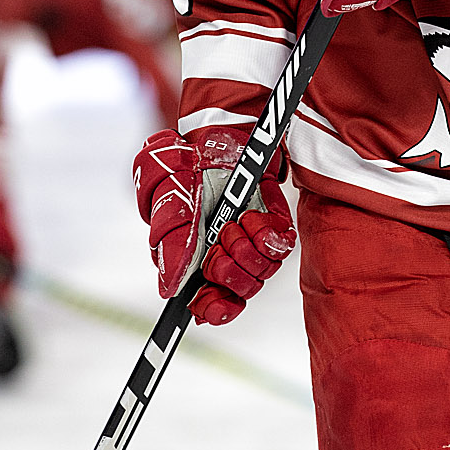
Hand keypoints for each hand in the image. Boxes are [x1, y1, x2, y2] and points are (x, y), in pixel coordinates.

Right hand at [132, 128, 295, 325]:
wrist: (214, 139)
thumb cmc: (185, 172)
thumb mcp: (168, 206)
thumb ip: (170, 247)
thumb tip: (169, 289)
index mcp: (198, 261)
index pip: (212, 303)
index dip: (214, 310)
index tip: (209, 305)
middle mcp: (228, 256)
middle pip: (241, 290)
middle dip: (229, 269)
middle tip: (219, 240)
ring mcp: (253, 242)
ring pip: (262, 272)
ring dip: (246, 248)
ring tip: (234, 222)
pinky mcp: (274, 225)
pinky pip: (282, 247)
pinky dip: (267, 235)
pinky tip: (252, 217)